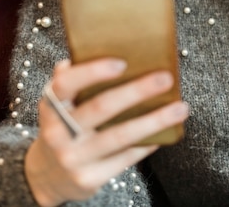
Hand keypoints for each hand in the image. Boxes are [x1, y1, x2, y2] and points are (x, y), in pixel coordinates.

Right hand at [25, 58, 188, 206]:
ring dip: (153, 121)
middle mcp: (58, 132)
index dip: (92, 72)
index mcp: (50, 105)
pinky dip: (147, 144)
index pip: (66, 84)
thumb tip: (85, 49)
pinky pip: (124, 158)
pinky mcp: (89, 179)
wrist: (48, 175)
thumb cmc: (63, 126)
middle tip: (164, 78)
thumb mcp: (58, 102)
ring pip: (119, 136)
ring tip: (180, 108)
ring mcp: (73, 158)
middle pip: (100, 107)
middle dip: (136, 91)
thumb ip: (70, 79)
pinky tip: (165, 133)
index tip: (122, 63)